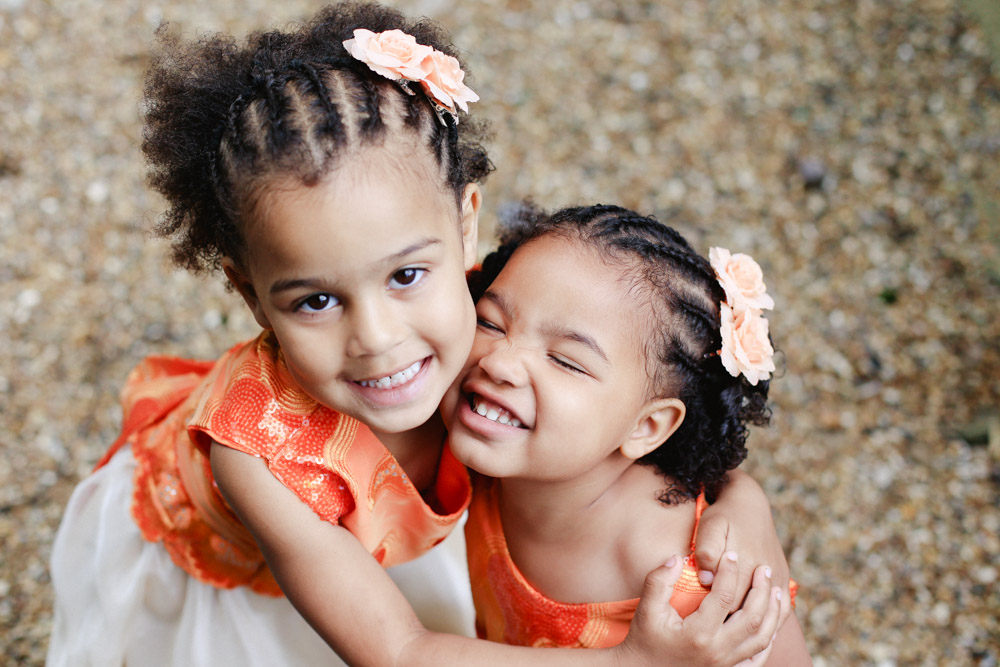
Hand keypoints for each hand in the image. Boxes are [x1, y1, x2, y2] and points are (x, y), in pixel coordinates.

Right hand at [618, 552, 782, 666]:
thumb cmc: (644, 639)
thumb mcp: (647, 609)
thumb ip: (659, 580)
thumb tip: (677, 558)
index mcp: (698, 634)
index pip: (724, 597)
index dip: (730, 572)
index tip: (732, 554)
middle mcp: (717, 651)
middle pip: (752, 618)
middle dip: (762, 590)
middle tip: (764, 569)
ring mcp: (726, 664)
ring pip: (762, 638)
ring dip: (773, 613)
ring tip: (777, 591)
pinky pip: (758, 658)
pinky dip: (769, 638)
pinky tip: (772, 622)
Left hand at [695, 471, 790, 614]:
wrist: (750, 503)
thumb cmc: (723, 515)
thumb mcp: (709, 526)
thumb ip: (706, 551)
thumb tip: (708, 579)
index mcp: (744, 562)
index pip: (728, 604)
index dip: (713, 615)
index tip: (700, 621)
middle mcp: (765, 572)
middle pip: (746, 611)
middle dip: (729, 621)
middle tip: (711, 628)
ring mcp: (778, 575)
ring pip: (766, 613)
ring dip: (750, 623)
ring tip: (730, 628)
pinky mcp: (784, 576)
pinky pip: (781, 609)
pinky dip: (769, 620)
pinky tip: (754, 626)